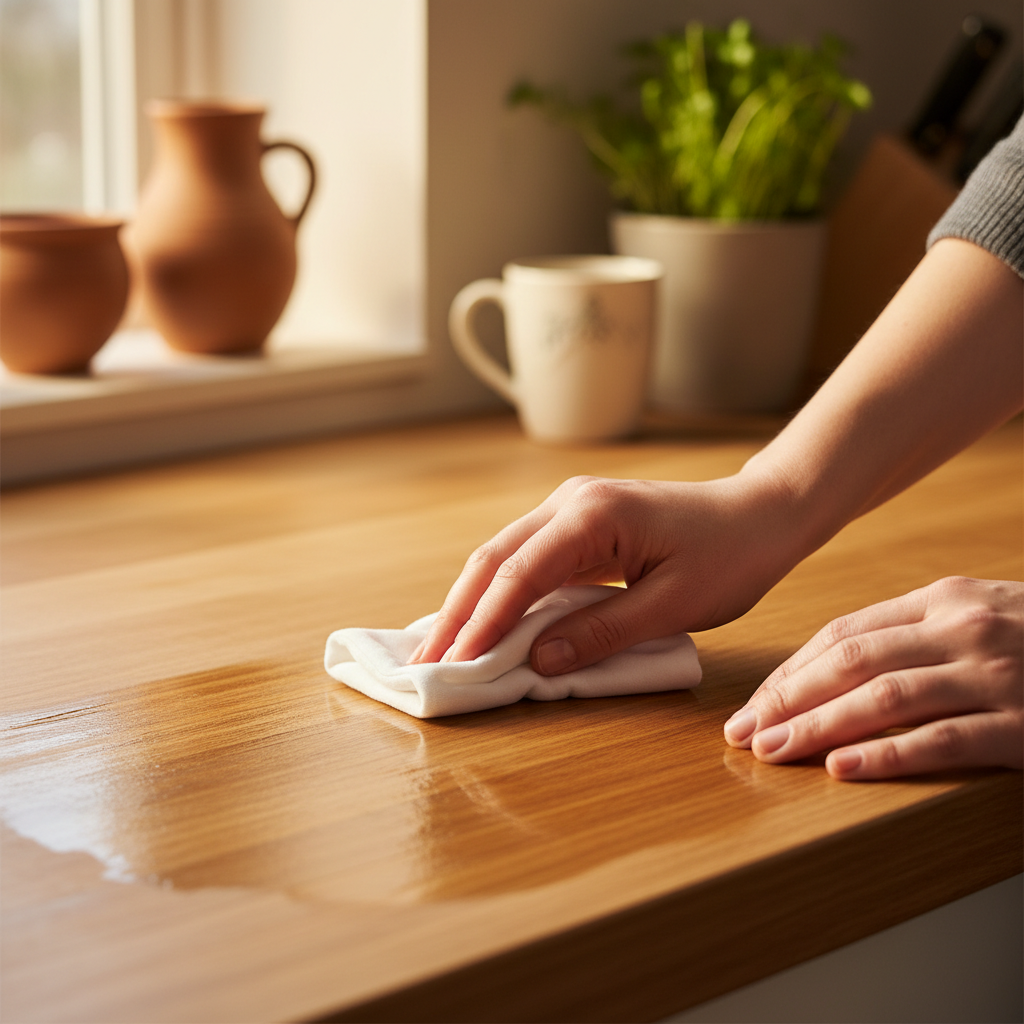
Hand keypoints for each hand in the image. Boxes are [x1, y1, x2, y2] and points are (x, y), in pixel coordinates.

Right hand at [409, 471, 799, 672]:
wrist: (761, 513)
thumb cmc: (730, 556)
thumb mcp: (673, 603)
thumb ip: (602, 631)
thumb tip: (537, 661)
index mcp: (592, 515)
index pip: (520, 574)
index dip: (483, 623)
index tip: (456, 665)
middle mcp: (570, 502)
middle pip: (494, 560)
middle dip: (457, 614)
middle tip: (425, 664)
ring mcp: (570, 509)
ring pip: (502, 558)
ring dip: (471, 604)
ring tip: (441, 650)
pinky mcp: (577, 525)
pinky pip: (527, 562)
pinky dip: (499, 596)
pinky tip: (481, 624)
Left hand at [724, 576, 1023, 778]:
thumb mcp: (977, 614)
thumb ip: (911, 629)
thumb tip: (828, 664)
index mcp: (943, 599)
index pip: (843, 634)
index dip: (791, 671)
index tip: (753, 703)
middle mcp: (964, 629)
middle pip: (852, 662)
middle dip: (788, 699)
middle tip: (743, 731)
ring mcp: (997, 675)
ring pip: (885, 698)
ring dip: (818, 726)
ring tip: (773, 751)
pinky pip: (944, 740)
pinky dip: (887, 755)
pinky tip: (843, 769)